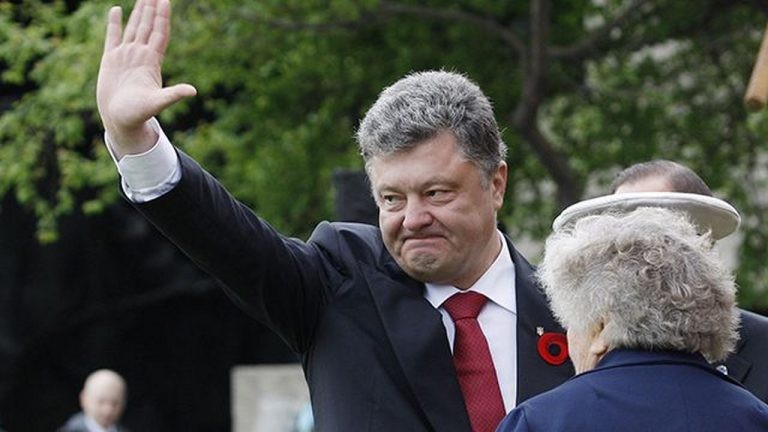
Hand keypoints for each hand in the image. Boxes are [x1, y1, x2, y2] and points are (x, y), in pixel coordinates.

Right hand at [97, 0, 195, 156]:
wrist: (120, 120)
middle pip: (148, 26)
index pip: (160, 33)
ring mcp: (126, 55)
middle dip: (152, 9)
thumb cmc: (138, 113)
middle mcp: (140, 55)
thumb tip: (193, 91)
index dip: (163, 17)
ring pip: (134, 28)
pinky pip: (113, 36)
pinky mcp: (110, 59)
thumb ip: (173, 95)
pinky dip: (114, 23)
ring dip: (138, 12)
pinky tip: (117, 10)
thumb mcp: (157, 103)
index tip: (166, 0)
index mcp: (151, 61)